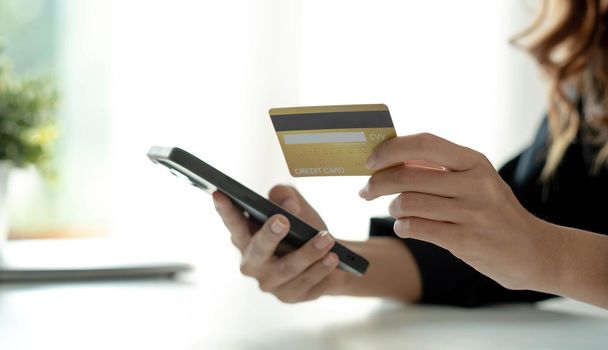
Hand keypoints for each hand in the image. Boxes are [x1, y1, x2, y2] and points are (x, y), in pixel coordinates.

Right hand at [212, 185, 347, 302]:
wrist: (329, 256)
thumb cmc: (303, 228)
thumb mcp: (294, 205)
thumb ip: (285, 196)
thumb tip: (288, 205)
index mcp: (245, 236)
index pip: (233, 222)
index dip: (225, 209)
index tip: (219, 193)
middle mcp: (252, 262)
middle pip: (258, 250)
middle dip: (269, 235)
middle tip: (282, 220)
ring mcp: (269, 282)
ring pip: (287, 268)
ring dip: (308, 252)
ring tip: (327, 238)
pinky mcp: (290, 296)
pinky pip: (305, 283)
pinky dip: (320, 269)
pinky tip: (332, 258)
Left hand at [359, 133, 548, 290]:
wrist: (533, 250)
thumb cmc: (494, 212)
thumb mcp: (475, 179)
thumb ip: (439, 168)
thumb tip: (390, 156)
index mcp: (474, 161)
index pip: (423, 143)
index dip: (390, 150)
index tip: (370, 160)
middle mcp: (475, 183)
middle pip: (408, 176)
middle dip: (377, 183)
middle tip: (366, 191)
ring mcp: (472, 212)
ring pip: (408, 203)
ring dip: (393, 208)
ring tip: (396, 212)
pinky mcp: (466, 240)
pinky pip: (417, 228)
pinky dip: (403, 227)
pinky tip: (405, 227)